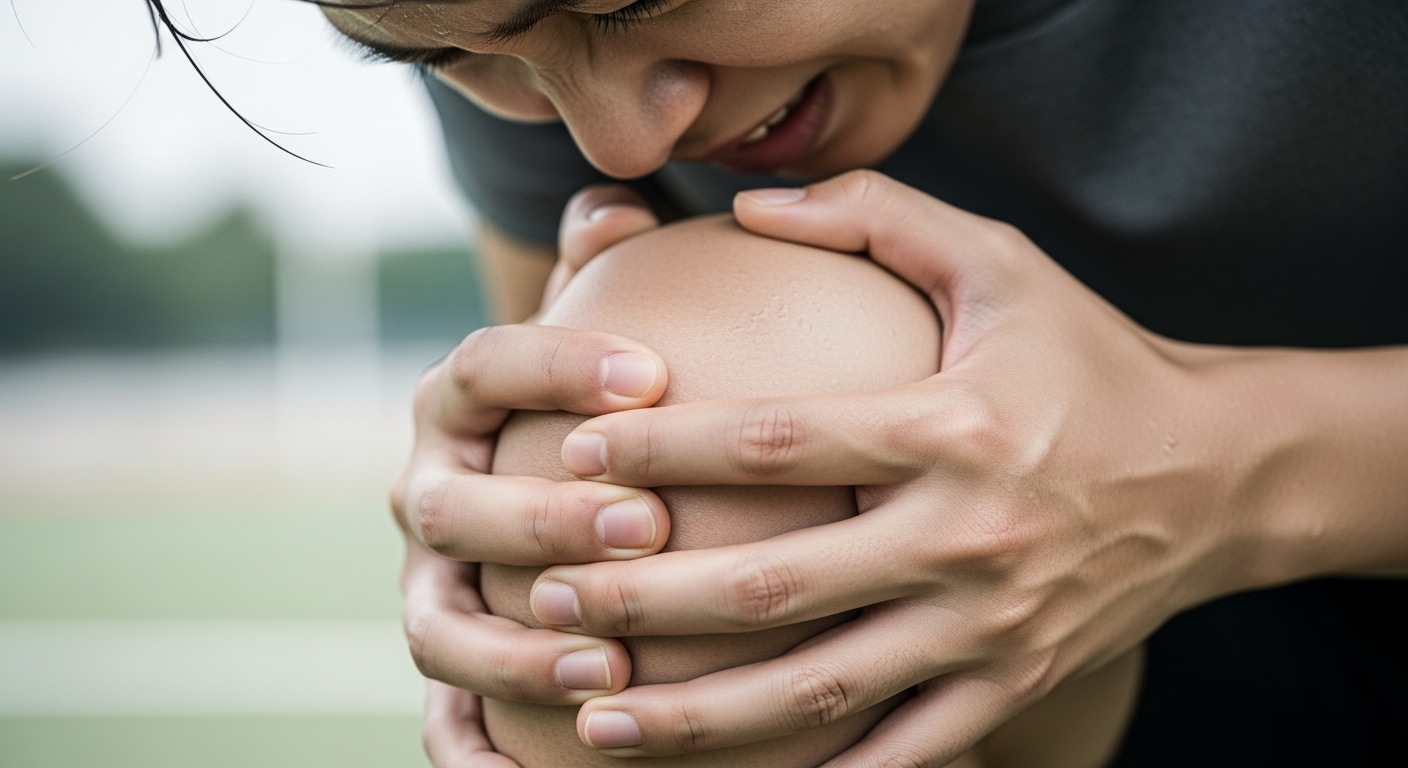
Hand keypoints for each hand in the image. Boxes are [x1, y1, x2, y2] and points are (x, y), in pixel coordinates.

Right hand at [393, 185, 669, 764]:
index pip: (482, 367)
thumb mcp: (604, 333)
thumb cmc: (598, 407)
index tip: (652, 374)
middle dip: (540, 517)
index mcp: (458, 404)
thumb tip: (616, 204)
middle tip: (644, 523)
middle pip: (455, 507)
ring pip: (441, 626)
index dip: (553, 366)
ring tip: (609, 668)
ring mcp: (430, 587)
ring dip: (514, 653)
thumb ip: (608, 271)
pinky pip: (443, 722)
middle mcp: (431, 494)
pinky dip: (475, 755)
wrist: (550, 488)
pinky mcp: (447, 670)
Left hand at [530, 171, 1269, 765]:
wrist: (1223, 474)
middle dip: (647, 597)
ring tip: (598, 716)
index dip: (666, 449)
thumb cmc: (1092, 360)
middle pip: (777, 585)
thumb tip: (753, 201)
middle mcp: (966, 538)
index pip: (777, 441)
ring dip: (702, 715)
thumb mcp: (1002, 264)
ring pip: (823, 689)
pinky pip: (907, 751)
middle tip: (547, 593)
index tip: (577, 450)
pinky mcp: (1013, 683)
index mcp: (950, 428)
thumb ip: (880, 216)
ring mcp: (990, 627)